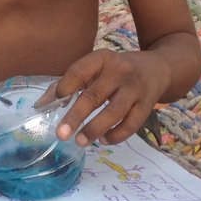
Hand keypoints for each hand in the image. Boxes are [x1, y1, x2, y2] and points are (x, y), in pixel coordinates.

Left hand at [50, 49, 172, 146]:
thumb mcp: (95, 68)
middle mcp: (120, 71)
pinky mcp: (147, 104)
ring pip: (114, 111)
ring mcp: (135, 88)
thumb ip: (69, 83)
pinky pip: (132, 124)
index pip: (79, 71)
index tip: (52, 105)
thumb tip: (41, 105)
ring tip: (80, 141)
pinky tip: (103, 140)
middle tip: (61, 134)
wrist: (158, 68)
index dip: (64, 87)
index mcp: (102, 58)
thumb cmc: (117, 71)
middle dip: (76, 116)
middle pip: (95, 95)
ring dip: (95, 128)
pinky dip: (116, 135)